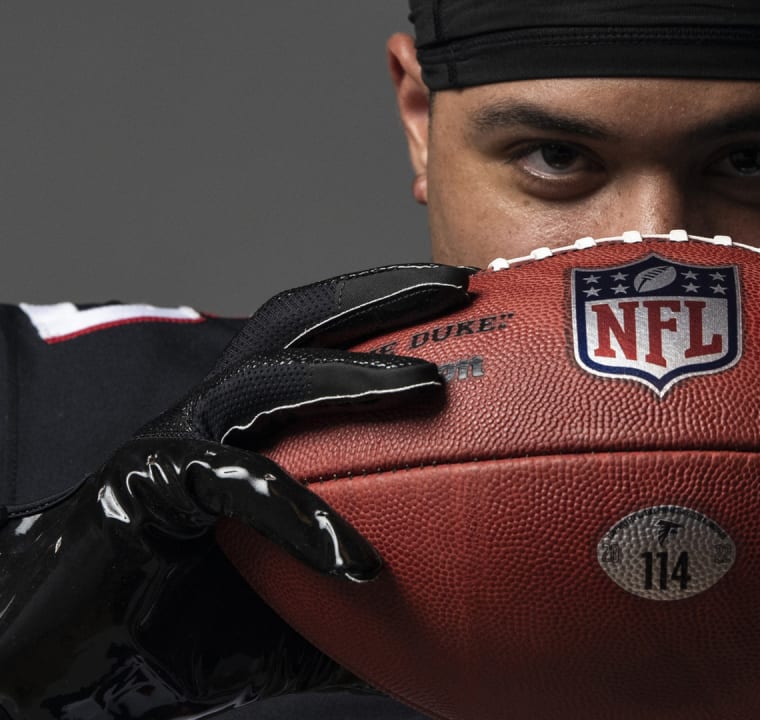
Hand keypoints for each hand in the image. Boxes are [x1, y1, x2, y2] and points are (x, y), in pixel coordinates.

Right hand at [0, 264, 470, 719]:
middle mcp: (216, 412)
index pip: (321, 339)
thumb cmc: (201, 617)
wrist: (92, 655)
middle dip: (378, 296)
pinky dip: (300, 518)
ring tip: (429, 383)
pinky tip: (356, 560)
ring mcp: (179, 439)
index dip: (388, 307)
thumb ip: (381, 595)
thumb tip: (471, 623)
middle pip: (297, 325)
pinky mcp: (147, 485)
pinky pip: (235, 485)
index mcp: (254, 420)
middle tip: (459, 286)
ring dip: (351, 376)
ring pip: (267, 383)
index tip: (472, 295)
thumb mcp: (313, 600)